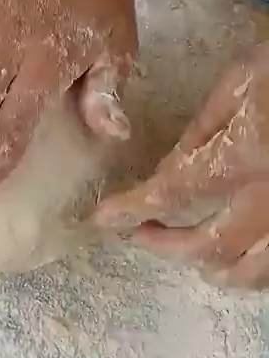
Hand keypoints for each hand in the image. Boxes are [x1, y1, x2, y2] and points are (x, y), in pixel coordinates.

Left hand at [94, 43, 268, 288]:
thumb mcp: (239, 86)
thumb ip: (201, 134)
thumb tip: (165, 172)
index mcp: (245, 156)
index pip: (174, 194)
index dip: (132, 210)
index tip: (104, 219)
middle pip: (210, 246)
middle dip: (166, 246)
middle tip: (141, 235)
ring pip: (253, 272)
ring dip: (214, 268)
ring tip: (190, 255)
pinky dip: (253, 269)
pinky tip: (239, 257)